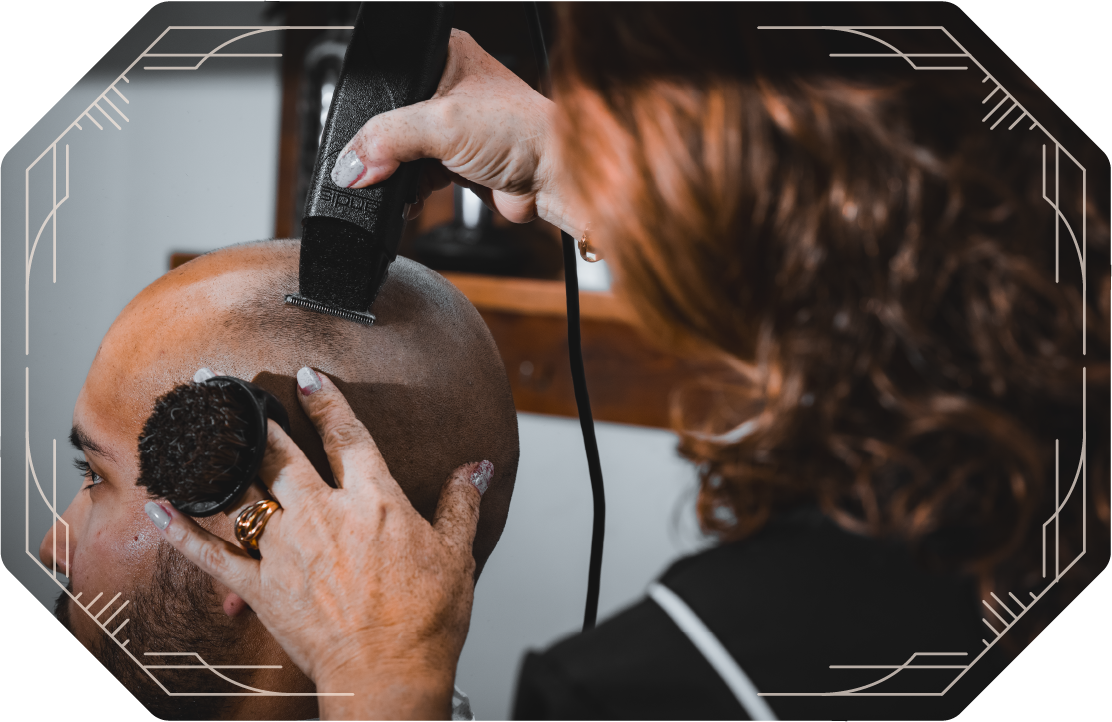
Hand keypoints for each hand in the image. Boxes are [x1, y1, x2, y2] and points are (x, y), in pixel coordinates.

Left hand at [147, 368, 491, 719]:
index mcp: (373, 500)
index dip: (326, 401)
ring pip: (240, 489)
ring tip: (187, 424)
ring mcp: (285, 549)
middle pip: (278, 451)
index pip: (346, 435)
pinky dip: (179, 527)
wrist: (390, 675)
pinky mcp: (259, 586)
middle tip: (219, 382)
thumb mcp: (456, 553)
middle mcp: (323, 513)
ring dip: (211, 454)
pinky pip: (210, 553)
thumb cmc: (425, 619)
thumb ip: (461, 502)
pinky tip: (157, 504)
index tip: (306, 376)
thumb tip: (477, 467)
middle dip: (248, 412)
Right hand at [328, 29, 587, 237]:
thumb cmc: (521, 133)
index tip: (361, 140)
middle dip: (384, 150)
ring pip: (402, 151)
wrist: (552, 179)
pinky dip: (411, 190)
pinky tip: (412, 198)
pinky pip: (417, 175)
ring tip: (400, 184)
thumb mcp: (442, 124)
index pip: (387, 77)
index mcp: (444, 54)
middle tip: (380, 167)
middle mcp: (447, 86)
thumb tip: (352, 163)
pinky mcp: (456, 160)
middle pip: (390, 119)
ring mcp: (452, 126)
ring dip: (397, 174)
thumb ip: (389, 138)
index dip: (370, 108)